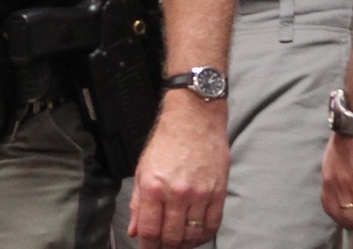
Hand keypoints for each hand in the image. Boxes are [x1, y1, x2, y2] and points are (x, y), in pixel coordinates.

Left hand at [128, 95, 227, 247]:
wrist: (195, 117)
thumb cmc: (168, 139)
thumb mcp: (143, 167)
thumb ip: (138, 202)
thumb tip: (135, 230)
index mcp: (153, 185)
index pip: (149, 231)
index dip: (147, 247)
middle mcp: (176, 192)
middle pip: (171, 238)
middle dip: (165, 247)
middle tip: (164, 246)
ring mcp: (199, 193)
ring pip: (192, 236)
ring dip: (185, 243)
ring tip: (180, 241)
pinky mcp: (217, 192)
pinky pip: (212, 226)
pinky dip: (203, 236)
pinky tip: (197, 235)